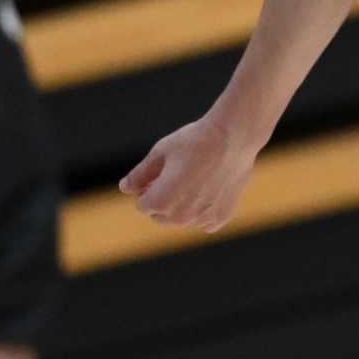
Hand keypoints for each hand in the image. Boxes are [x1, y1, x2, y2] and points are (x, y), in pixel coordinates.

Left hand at [119, 112, 260, 231]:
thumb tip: (124, 188)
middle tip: (178, 174)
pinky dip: (204, 210)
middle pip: (161, 216)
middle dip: (163, 200)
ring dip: (184, 206)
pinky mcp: (222, 217)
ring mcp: (203, 219)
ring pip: (183, 219)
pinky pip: (205, 221)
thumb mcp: (160, 152)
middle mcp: (181, 217)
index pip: (142, 204)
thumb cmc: (194, 141)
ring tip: (196, 177)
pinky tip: (210, 188)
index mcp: (161, 201)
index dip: (148, 187)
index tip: (161, 171)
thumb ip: (140, 174)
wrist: (233, 136)